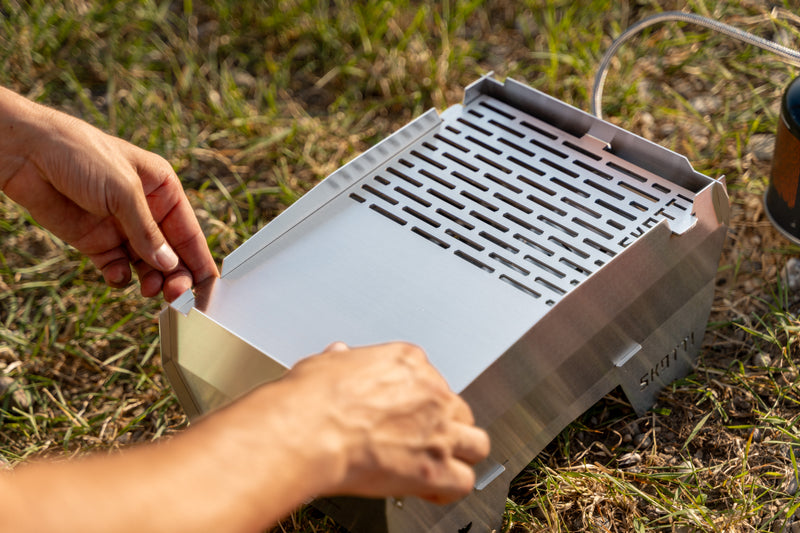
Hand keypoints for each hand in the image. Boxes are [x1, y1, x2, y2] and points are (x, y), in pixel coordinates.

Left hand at [0, 87, 217, 300]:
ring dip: (151, 280)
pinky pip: (116, 268)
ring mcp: (121, 228)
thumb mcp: (122, 190)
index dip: (201, 262)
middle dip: (176, 276)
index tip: (209, 289)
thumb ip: (147, 232)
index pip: (190, 233)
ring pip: (147, 266)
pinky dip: (120, 277)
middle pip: (171, 254)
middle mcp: (146, 212)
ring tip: (149, 290)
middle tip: (175, 296)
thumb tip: (169, 265)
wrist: (25, 153)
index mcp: (163, 190)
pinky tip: (117, 276)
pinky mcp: (95, 242)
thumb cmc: (80, 153)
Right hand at [283, 342, 490, 504]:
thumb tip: (340, 357)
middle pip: (458, 411)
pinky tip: (432, 490)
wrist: (307, 432)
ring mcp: (438, 431)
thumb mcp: (326, 364)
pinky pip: (464, 482)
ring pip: (476, 444)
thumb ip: (342, 361)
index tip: (406, 413)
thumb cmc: (311, 400)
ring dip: (461, 455)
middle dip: (444, 427)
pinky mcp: (436, 468)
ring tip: (441, 464)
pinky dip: (450, 489)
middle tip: (422, 440)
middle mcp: (431, 393)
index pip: (432, 380)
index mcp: (408, 363)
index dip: (419, 402)